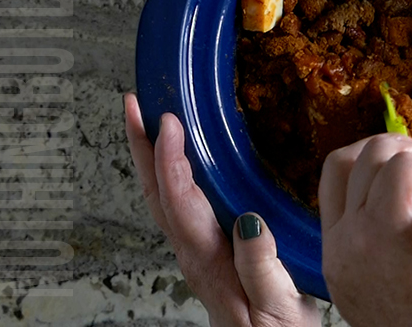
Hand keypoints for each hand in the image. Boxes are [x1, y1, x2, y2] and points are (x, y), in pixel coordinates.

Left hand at [124, 93, 319, 326]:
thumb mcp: (278, 306)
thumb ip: (261, 267)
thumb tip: (248, 222)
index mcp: (210, 260)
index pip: (180, 201)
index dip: (171, 158)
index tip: (169, 121)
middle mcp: (195, 252)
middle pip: (157, 193)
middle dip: (142, 146)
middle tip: (133, 105)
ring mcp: (198, 251)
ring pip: (164, 196)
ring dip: (153, 156)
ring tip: (149, 121)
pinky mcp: (208, 249)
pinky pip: (180, 203)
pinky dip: (172, 173)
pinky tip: (183, 161)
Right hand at [319, 133, 411, 326]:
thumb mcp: (402, 271)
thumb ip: (388, 228)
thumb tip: (401, 168)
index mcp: (341, 258)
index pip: (335, 178)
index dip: (375, 165)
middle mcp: (338, 251)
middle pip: (348, 159)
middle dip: (398, 155)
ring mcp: (356, 243)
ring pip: (375, 155)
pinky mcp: (387, 236)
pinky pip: (402, 171)